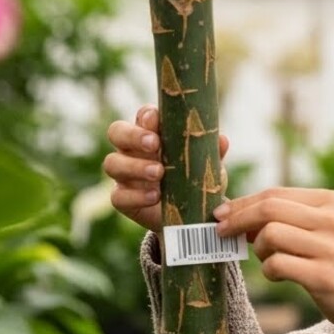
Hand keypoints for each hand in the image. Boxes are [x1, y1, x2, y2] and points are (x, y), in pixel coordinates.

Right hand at [104, 104, 229, 233]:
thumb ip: (211, 153)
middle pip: (116, 132)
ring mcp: (124, 175)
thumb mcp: (207, 167)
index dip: (146, 116)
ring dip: (135, 166)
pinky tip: (155, 196)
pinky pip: (118, 196)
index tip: (156, 120)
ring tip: (159, 173)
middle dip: (133, 135)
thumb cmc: (194, 181)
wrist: (189, 217)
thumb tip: (221, 140)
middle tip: (155, 144)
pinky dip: (136, 196)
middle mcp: (132, 150)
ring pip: (112, 163)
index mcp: (151, 134)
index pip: (142, 116)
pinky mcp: (122, 199)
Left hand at [213, 188, 333, 332]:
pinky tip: (279, 276)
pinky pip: (277, 265)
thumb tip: (238, 214)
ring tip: (270, 261)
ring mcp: (330, 247)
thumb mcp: (325, 230)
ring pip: (270, 234)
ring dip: (260, 250)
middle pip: (268, 208)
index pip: (275, 193)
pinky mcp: (324, 275)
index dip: (242, 203)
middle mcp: (332, 220)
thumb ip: (290, 219)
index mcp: (331, 202)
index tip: (221, 214)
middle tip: (221, 233)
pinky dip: (269, 271)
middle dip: (238, 220)